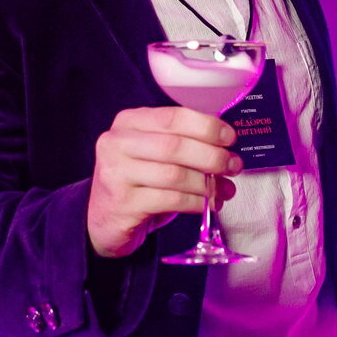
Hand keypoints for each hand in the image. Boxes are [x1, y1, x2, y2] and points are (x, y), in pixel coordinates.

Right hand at [86, 105, 241, 257]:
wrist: (104, 218)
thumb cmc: (137, 182)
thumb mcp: (152, 153)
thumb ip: (180, 141)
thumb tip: (224, 144)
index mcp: (128, 122)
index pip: (172, 117)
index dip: (206, 126)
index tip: (229, 137)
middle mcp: (117, 144)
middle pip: (175, 146)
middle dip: (211, 156)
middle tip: (232, 165)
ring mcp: (116, 174)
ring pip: (175, 175)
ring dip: (208, 183)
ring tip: (224, 189)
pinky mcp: (123, 203)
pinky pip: (171, 200)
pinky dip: (196, 202)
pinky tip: (207, 204)